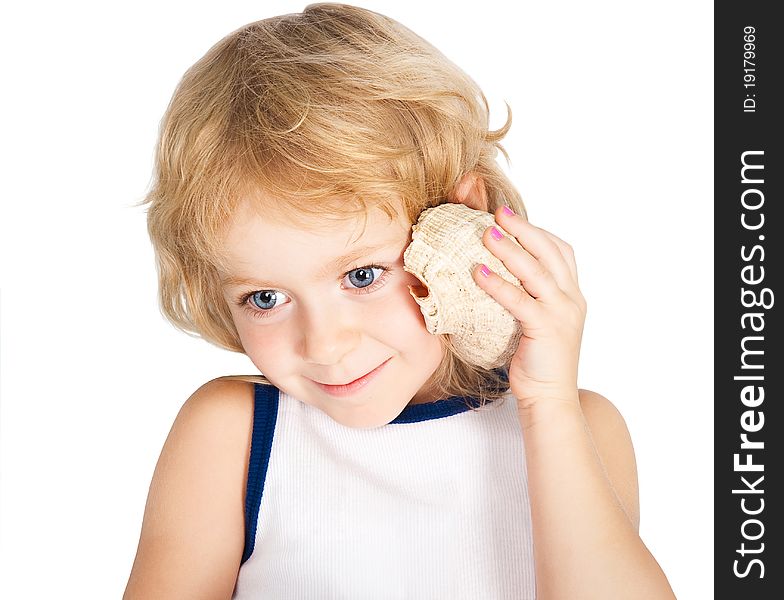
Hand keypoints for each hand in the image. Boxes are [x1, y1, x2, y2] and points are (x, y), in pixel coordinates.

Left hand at [473, 203, 585, 407]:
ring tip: (486, 233)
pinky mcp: (547, 329)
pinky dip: (499, 284)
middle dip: (523, 229)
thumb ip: (527, 298)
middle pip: (549, 252)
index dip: (536, 231)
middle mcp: (571, 299)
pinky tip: (479, 272)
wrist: (551, 400)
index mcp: (571, 295)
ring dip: (510, 250)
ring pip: (536, 272)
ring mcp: (562, 313)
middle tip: (498, 213)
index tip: (510, 217)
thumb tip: (493, 275)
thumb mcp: (536, 323)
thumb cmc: (537, 362)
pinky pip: (520, 300)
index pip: (560, 251)